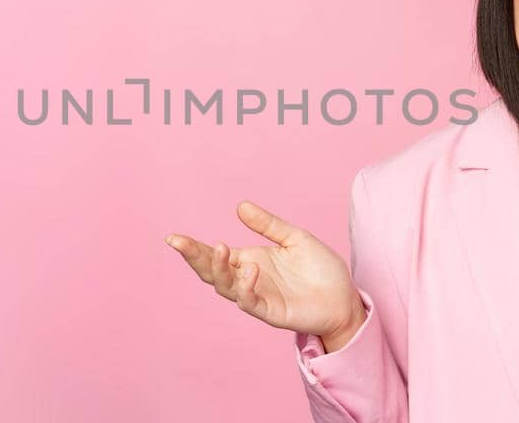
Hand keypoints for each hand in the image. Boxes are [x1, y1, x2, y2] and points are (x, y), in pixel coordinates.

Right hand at [166, 201, 364, 338]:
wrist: (345, 298)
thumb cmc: (320, 270)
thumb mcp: (294, 238)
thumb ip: (268, 225)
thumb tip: (240, 206)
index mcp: (249, 261)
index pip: (215, 254)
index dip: (194, 247)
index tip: (174, 237)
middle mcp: (248, 279)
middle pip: (211, 271)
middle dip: (194, 257)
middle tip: (180, 242)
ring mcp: (258, 296)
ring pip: (226, 287)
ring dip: (218, 269)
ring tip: (221, 248)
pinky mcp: (271, 312)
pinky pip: (250, 302)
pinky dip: (246, 288)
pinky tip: (250, 270)